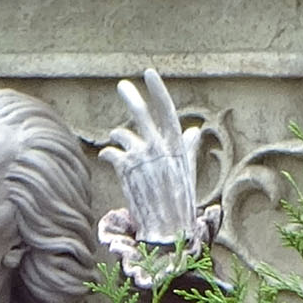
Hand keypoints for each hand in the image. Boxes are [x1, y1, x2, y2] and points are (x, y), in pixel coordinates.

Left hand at [99, 69, 200, 243]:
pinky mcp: (125, 168)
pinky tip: (107, 159)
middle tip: (122, 85)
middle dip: (131, 97)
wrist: (166, 229)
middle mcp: (160, 148)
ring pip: (122, 134)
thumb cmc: (179, 202)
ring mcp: (142, 156)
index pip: (167, 111)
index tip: (149, 73)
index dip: (158, 91)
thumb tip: (194, 130)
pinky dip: (107, 154)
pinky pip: (110, 151)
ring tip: (119, 143)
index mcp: (178, 147)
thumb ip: (187, 149)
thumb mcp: (187, 172)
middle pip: (142, 114)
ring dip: (118, 137)